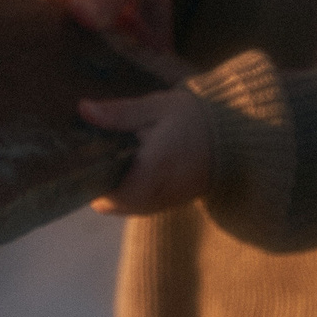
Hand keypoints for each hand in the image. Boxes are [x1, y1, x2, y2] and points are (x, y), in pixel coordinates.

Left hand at [80, 89, 210, 214]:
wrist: (235, 138)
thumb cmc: (194, 119)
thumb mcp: (156, 109)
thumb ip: (119, 113)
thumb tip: (83, 109)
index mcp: (151, 172)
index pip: (106, 196)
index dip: (88, 181)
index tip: (82, 159)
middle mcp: (156, 196)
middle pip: (109, 205)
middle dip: (98, 184)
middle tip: (94, 155)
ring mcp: (164, 204)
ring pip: (123, 208)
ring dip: (113, 189)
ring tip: (111, 158)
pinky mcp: (170, 204)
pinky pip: (138, 205)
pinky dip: (128, 191)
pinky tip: (130, 166)